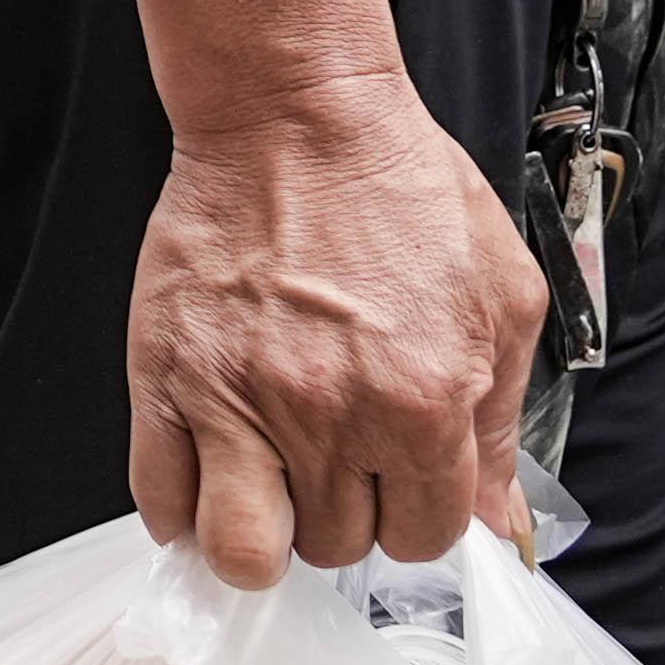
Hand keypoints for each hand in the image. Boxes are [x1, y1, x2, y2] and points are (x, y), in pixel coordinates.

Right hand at [128, 64, 546, 585]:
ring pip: (248, 552)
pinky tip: (210, 476)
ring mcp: (239, 403)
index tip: (399, 478)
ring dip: (267, 530)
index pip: (424, 537)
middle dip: (345, 513)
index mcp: (425, 401)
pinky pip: (162, 501)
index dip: (415, 512)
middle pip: (338, 548)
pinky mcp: (166, 380)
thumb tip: (502, 529)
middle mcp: (331, 415)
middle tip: (338, 455)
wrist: (294, 113)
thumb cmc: (399, 187)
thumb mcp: (501, 297)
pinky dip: (184, 512)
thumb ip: (501, 427)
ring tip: (274, 483)